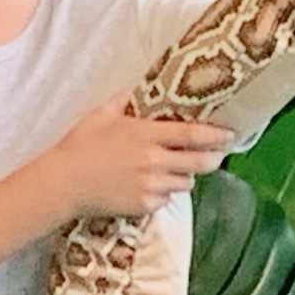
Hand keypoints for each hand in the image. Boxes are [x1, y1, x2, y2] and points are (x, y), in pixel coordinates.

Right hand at [53, 100, 232, 221]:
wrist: (64, 183)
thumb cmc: (79, 146)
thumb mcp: (100, 115)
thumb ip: (122, 100)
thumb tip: (132, 89)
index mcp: (147, 135)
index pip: (192, 135)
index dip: (216, 135)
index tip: (230, 135)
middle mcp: (155, 161)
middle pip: (200, 163)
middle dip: (212, 159)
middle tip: (215, 156)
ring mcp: (152, 185)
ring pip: (185, 183)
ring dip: (182, 177)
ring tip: (169, 172)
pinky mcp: (145, 206)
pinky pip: (166, 201)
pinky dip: (161, 196)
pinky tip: (145, 188)